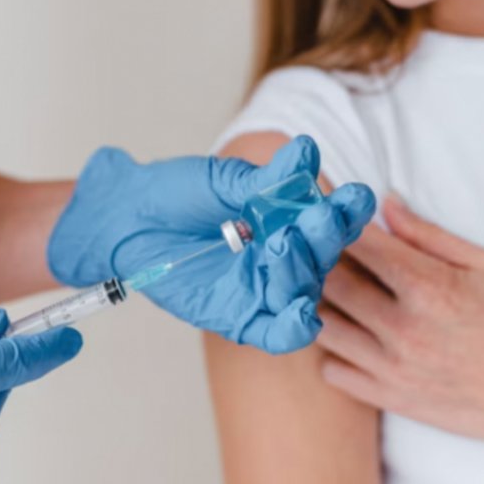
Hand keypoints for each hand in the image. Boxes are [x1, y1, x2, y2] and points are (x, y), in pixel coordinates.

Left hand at [48, 136, 375, 353]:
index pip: (330, 218)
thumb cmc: (175, 194)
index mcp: (288, 218)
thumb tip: (306, 151)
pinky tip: (301, 314)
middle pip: (321, 255)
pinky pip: (276, 332)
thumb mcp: (221, 183)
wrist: (127, 218)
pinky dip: (293, 328)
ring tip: (284, 245)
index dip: (347, 210)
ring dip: (302, 272)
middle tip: (318, 218)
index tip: (356, 196)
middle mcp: (285, 256)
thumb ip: (264, 180)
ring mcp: (265, 288)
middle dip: (325, 237)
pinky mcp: (241, 317)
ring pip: (302, 291)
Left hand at [317, 197, 483, 444]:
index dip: (333, 225)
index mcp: (429, 287)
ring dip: (316, 305)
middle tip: (311, 251)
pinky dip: (332, 352)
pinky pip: (334, 372)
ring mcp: (394, 367)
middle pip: (330, 283)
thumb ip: (428, 235)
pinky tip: (347, 337)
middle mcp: (404, 328)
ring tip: (325, 292)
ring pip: (323, 327)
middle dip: (315, 261)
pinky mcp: (391, 398)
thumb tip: (386, 204)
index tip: (322, 216)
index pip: (359, 245)